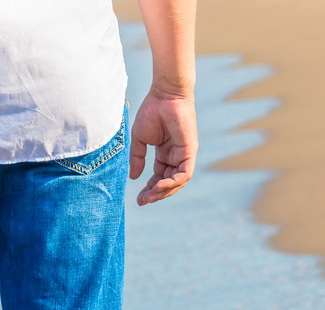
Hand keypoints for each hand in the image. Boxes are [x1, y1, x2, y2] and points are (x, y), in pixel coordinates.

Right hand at [129, 91, 196, 205]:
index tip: (139, 199)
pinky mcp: (190, 151)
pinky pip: (184, 174)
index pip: (159, 177)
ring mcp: (184, 154)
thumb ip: (137, 158)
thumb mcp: (140, 139)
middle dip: (155, 194)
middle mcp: (176, 156)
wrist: (165, 93)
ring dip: (163, 191)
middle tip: (143, 200)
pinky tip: (159, 185)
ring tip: (149, 195)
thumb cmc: (152, 110)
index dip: (150, 189)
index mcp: (165, 154)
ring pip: (177, 182)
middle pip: (169, 183)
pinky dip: (173, 183)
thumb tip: (133, 177)